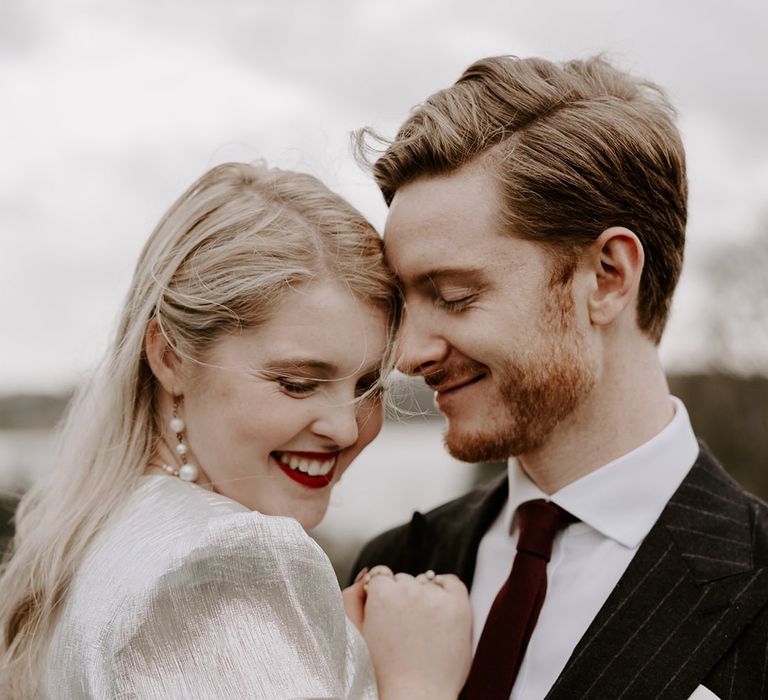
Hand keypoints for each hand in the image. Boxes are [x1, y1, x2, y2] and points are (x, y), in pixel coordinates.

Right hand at [346, 568, 472, 699]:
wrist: (415, 697)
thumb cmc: (381, 671)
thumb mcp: (354, 633)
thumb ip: (351, 597)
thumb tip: (366, 573)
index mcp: (381, 593)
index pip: (380, 576)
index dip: (381, 597)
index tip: (385, 617)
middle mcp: (409, 590)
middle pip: (403, 580)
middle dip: (401, 597)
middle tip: (402, 628)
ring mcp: (436, 598)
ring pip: (425, 582)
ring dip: (422, 596)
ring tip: (420, 627)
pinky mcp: (458, 607)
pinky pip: (451, 582)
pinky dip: (446, 589)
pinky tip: (439, 608)